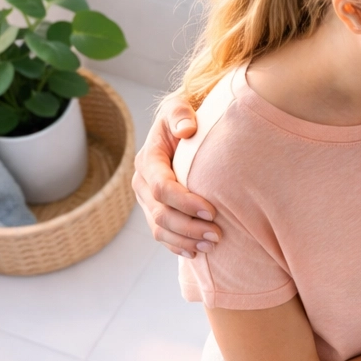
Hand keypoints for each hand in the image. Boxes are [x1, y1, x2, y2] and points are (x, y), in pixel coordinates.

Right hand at [132, 97, 223, 257]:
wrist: (182, 132)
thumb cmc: (184, 119)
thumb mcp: (180, 107)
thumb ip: (180, 114)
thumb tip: (186, 129)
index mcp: (149, 160)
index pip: (163, 188)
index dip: (186, 203)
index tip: (212, 211)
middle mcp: (142, 183)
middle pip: (161, 214)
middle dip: (189, 227)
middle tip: (217, 235)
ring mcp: (147, 201)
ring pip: (160, 230)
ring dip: (185, 241)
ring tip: (211, 245)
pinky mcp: (155, 213)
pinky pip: (162, 236)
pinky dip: (178, 247)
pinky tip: (196, 252)